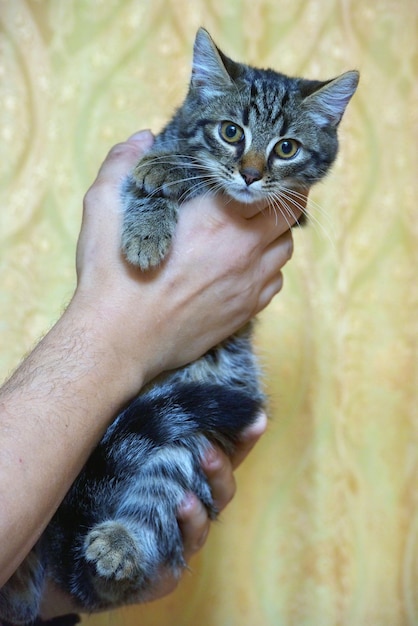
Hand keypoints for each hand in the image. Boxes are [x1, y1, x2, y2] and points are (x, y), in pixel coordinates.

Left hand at [39, 413, 266, 616]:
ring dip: (196, 512)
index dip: (244, 438)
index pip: (228, 455)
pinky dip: (171, 549)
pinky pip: (172, 567)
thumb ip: (152, 420)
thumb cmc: (108, 482)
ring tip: (184, 499)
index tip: (256, 417)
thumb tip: (157, 376)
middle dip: (220, 471)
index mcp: (191, 476)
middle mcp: (192, 506)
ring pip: (201, 528)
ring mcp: (178, 541)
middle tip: (207, 452)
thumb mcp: (129, 444)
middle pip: (222, 491)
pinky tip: (164, 531)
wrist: (73, 542)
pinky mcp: (159, 573)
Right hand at [73, 131, 306, 396]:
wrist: (119, 341)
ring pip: (285, 249)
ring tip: (254, 230)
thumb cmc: (111, 276)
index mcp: (213, 217)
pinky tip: (246, 267)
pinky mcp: (245, 312)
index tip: (265, 169)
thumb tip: (142, 139)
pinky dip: (268, 269)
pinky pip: (275, 283)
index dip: (273, 173)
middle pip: (289, 214)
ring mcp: (247, 283)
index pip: (268, 185)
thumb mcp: (104, 208)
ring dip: (275, 234)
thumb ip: (124, 165)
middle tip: (267, 193)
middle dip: (285, 198)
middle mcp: (241, 248)